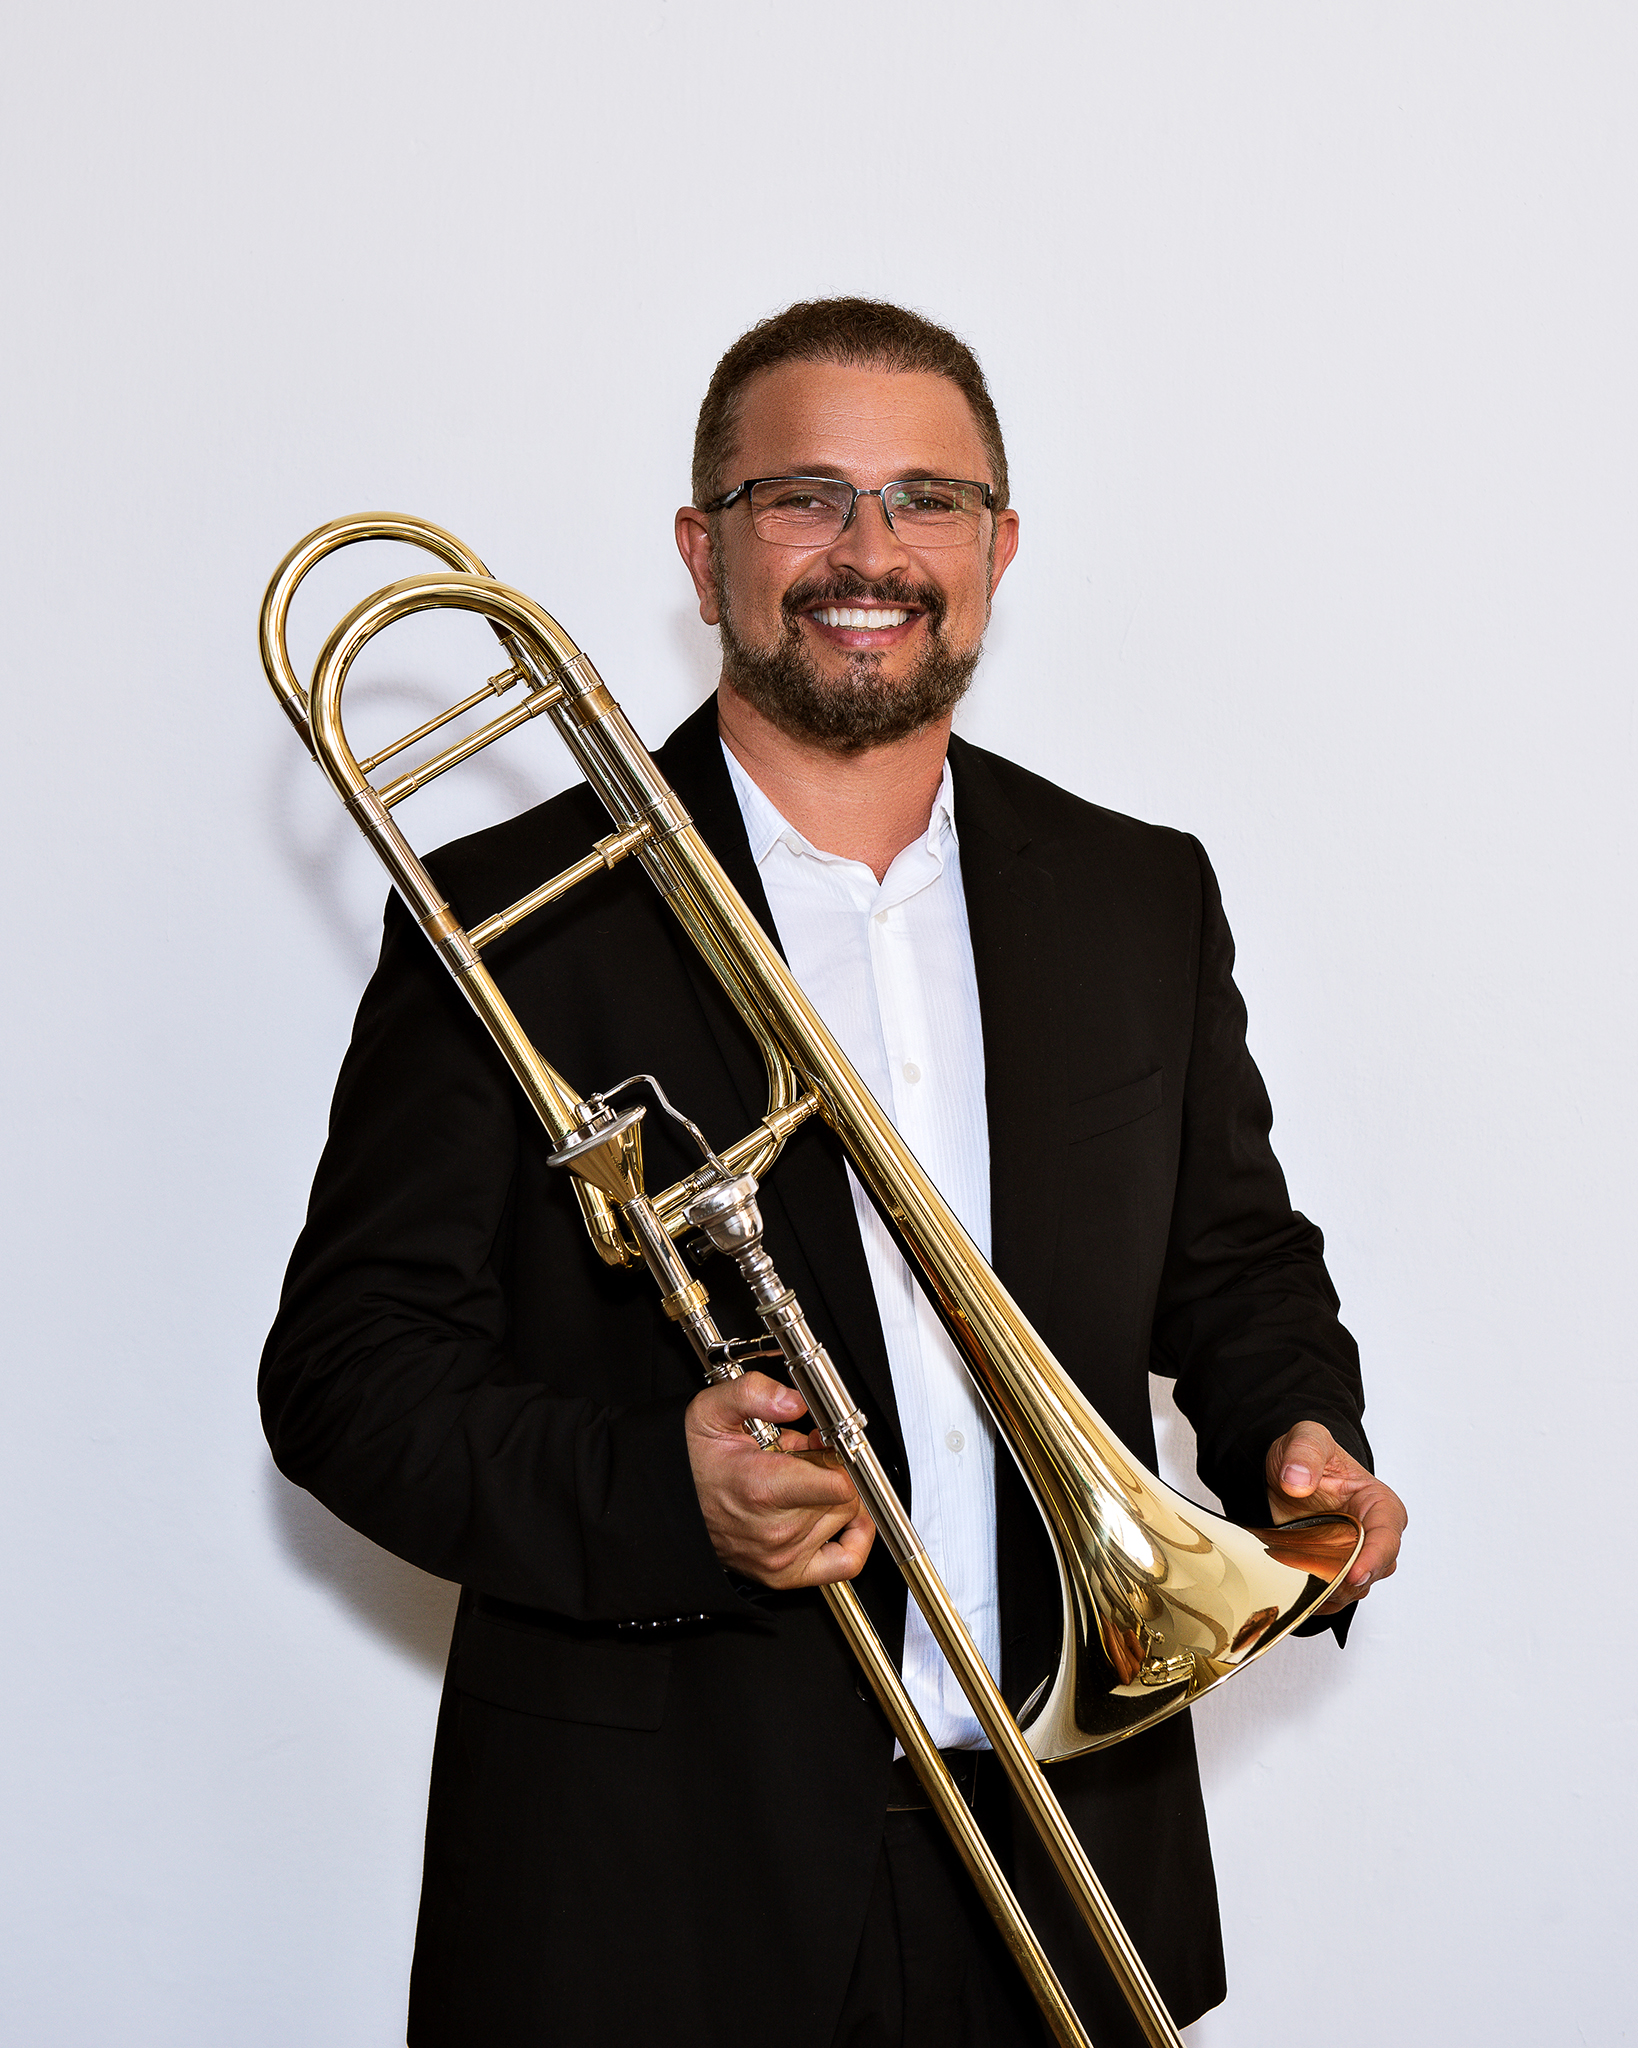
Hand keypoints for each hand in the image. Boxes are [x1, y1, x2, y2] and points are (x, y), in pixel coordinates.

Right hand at [686, 1373, 874, 1589]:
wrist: (666, 1505)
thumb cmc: (692, 1462)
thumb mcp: (713, 1410)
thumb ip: (754, 1393)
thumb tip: (793, 1401)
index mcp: (763, 1488)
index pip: (840, 1483)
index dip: (840, 1455)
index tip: (823, 1441)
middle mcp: (776, 1529)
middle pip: (844, 1497)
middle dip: (832, 1469)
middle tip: (805, 1454)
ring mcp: (782, 1556)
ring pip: (844, 1519)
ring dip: (833, 1496)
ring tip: (802, 1480)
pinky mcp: (784, 1573)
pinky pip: (846, 1562)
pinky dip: (856, 1539)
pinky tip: (846, 1517)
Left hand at [1265, 1420, 1406, 1614]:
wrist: (1282, 1471)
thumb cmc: (1305, 1454)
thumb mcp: (1305, 1438)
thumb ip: (1305, 1452)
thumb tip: (1298, 1481)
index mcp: (1379, 1504)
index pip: (1387, 1537)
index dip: (1374, 1559)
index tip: (1354, 1574)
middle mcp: (1374, 1534)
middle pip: (1375, 1569)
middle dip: (1351, 1581)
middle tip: (1320, 1581)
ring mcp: (1355, 1555)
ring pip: (1355, 1587)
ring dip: (1334, 1591)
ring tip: (1305, 1584)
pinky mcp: (1334, 1568)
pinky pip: (1335, 1595)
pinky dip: (1321, 1599)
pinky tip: (1301, 1593)